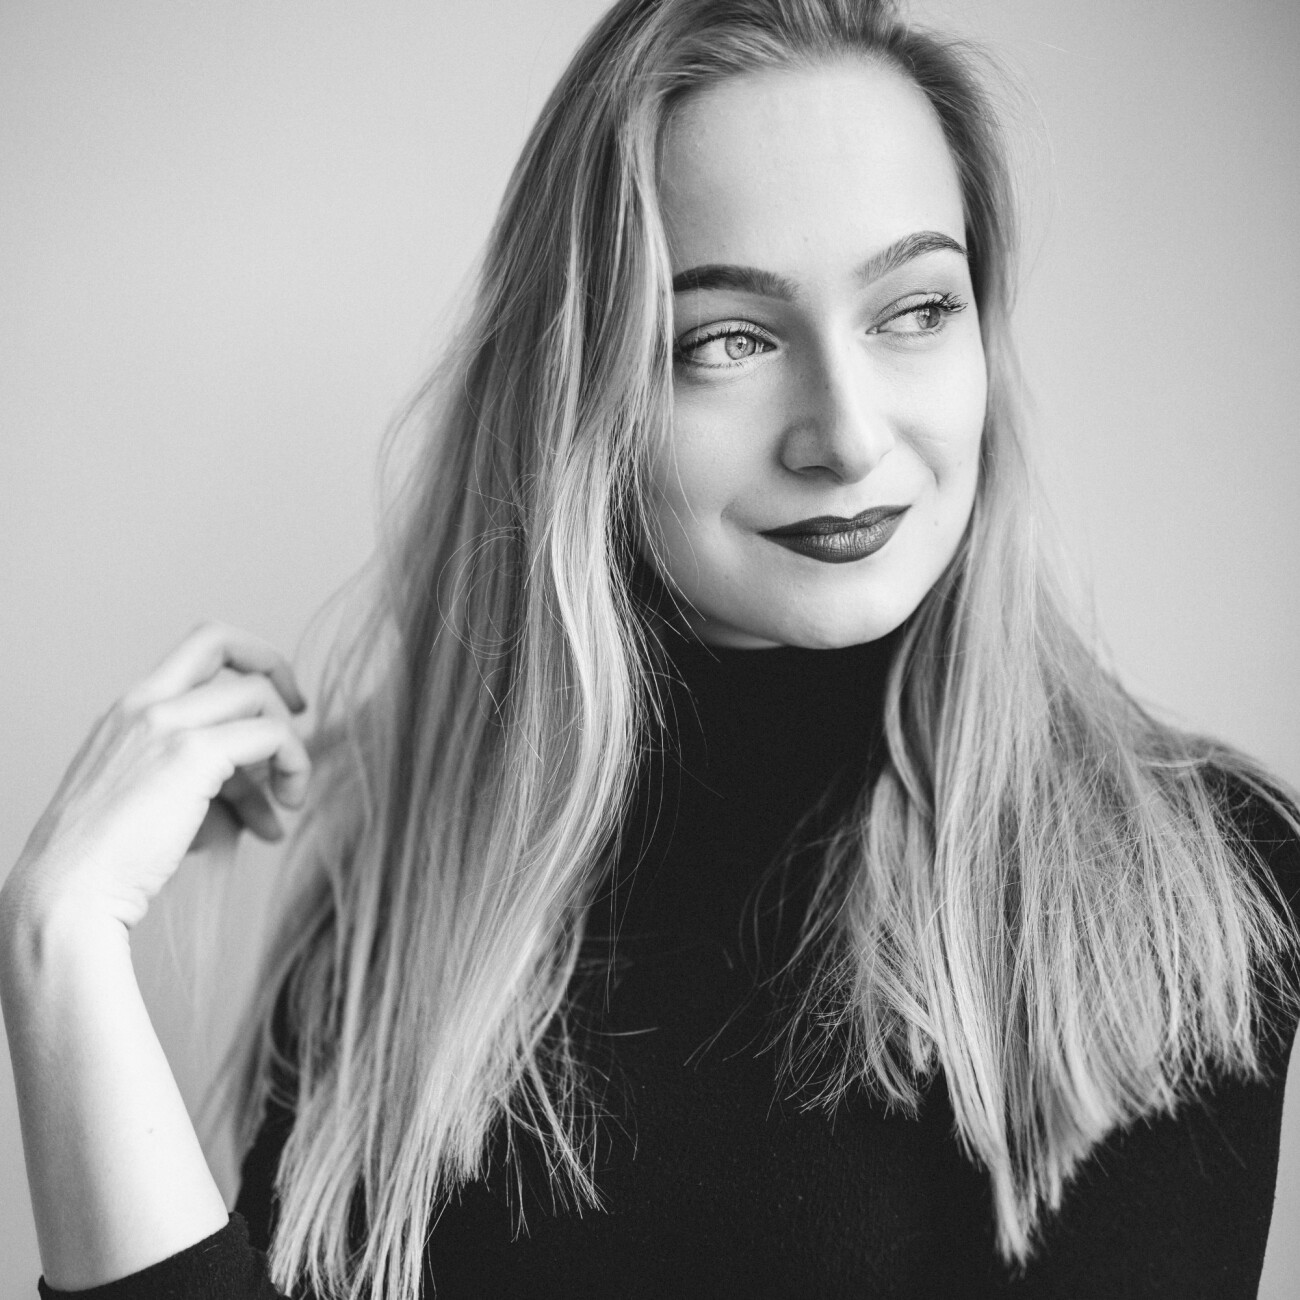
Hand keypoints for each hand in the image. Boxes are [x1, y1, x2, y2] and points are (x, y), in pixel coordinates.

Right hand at [2, 622, 310, 933]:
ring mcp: (165, 723)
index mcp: (127, 710)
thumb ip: (202, 777)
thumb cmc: (110, 863)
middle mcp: (143, 705)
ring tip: (290, 799)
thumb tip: (262, 790)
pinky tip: (280, 816)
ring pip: (257, 694)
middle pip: (221, 640)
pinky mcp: (192, 753)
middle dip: (275, 669)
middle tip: (301, 714)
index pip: (196, 648)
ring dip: (288, 746)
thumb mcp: (152, 799)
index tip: (277, 699)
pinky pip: (272, 735)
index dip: (247, 658)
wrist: (69, 894)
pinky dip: (293, 766)